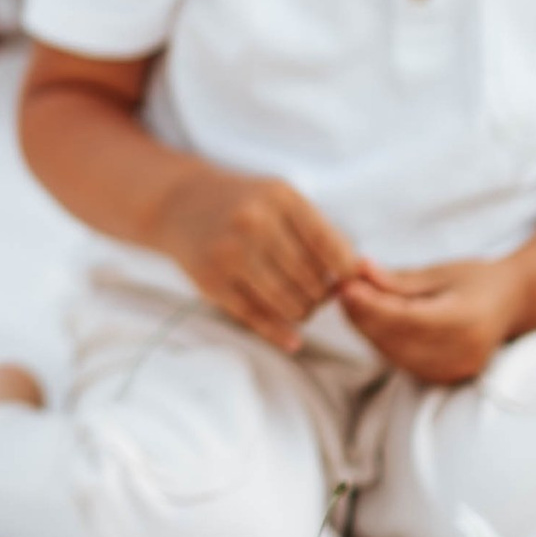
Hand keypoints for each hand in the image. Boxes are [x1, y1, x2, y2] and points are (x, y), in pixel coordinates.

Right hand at [161, 166, 359, 351]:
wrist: (179, 203)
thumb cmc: (245, 203)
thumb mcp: (282, 199)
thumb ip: (320, 233)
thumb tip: (357, 277)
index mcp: (281, 197)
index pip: (332, 249)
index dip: (346, 273)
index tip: (345, 280)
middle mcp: (255, 222)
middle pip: (313, 282)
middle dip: (322, 295)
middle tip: (317, 294)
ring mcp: (229, 252)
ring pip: (290, 305)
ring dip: (303, 313)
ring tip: (300, 305)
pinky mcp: (210, 281)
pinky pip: (257, 318)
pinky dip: (281, 334)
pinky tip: (292, 339)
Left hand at [336, 252, 523, 385]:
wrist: (513, 304)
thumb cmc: (477, 279)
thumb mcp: (440, 271)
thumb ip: (398, 279)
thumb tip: (357, 269)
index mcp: (467, 320)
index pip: (408, 318)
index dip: (372, 305)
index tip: (344, 286)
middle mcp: (463, 352)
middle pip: (397, 339)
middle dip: (363, 315)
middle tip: (339, 288)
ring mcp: (455, 370)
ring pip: (394, 353)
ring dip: (367, 328)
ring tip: (350, 300)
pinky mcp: (446, 378)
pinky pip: (403, 361)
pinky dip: (382, 341)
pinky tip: (369, 319)